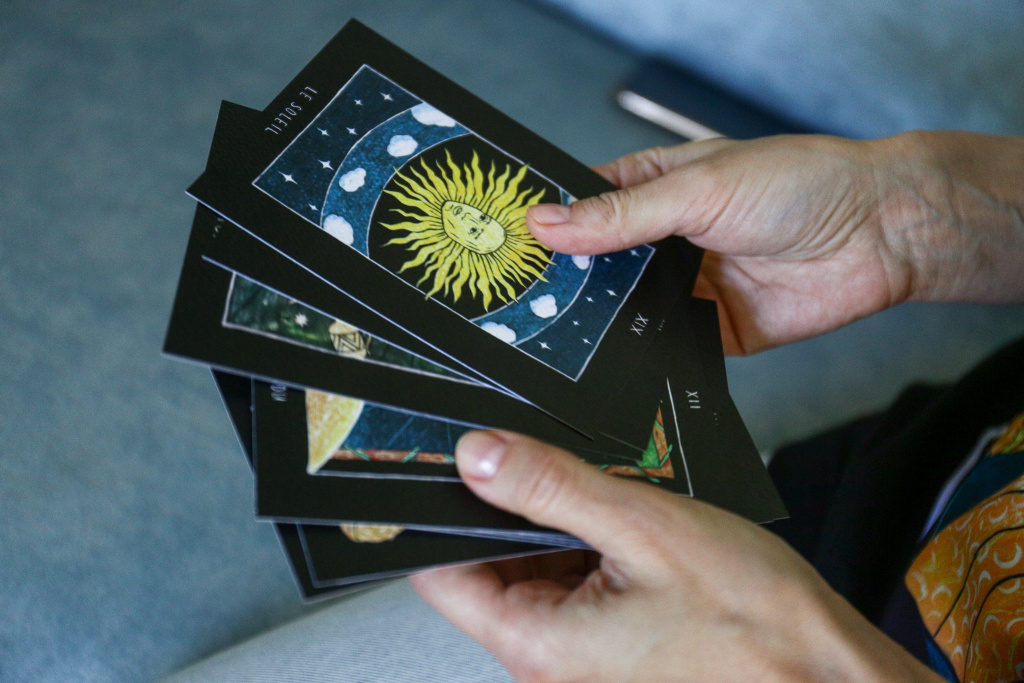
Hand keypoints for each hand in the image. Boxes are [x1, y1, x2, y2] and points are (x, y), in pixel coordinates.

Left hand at [410, 431, 941, 681]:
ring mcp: (582, 661)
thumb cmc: (761, 626)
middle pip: (491, 568)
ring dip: (564, 529)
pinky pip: (578, 589)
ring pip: (538, 573)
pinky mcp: (612, 650)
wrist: (833, 676)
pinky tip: (634, 534)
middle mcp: (550, 662)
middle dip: (517, 512)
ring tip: (617, 510)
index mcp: (538, 643)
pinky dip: (594, 551)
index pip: (442, 574)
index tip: (452, 465)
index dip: (441, 514)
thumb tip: (479, 455)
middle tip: (561, 471)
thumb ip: (551, 486)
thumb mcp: (645, 527)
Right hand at [526, 132, 1023, 353]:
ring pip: (625, 312)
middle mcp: (663, 240)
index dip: (547, 229)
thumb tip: (547, 224)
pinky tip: (618, 362)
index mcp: (652, 189)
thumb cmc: (799, 183)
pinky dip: (644, 355)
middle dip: (566, 286)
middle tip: (520, 307)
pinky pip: (664, 347)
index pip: (582, 209)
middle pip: (597, 268)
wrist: (878, 234)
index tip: (507, 253)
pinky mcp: (710, 330)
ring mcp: (685, 286)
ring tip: (558, 339)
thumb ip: (621, 217)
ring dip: (603, 323)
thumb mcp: (697, 190)